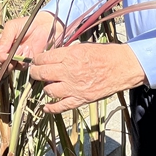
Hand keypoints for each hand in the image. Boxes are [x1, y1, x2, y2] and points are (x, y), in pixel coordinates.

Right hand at [0, 11, 63, 68]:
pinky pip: (20, 67)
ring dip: (12, 61)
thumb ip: (4, 39)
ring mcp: (15, 59)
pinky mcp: (25, 63)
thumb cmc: (26, 24)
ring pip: (8, 68)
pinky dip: (23, 60)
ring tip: (20, 48)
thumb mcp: (12, 27)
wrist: (44, 26)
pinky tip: (28, 50)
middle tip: (5, 56)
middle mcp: (5, 53)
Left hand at [29, 43, 146, 112]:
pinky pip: (61, 107)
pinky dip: (51, 108)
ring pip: (49, 91)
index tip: (35, 60)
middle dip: (34, 72)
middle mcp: (69, 72)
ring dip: (45, 88)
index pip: (44, 58)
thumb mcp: (83, 46)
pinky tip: (45, 107)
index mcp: (70, 56)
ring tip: (46, 84)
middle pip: (42, 74)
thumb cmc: (105, 54)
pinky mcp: (81, 99)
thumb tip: (52, 57)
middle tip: (33, 72)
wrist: (122, 67)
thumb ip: (66, 52)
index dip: (36, 59)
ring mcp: (74, 87)